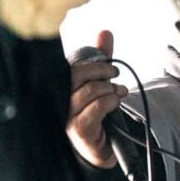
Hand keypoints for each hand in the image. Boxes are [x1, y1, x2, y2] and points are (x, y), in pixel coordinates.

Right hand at [66, 29, 128, 167]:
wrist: (101, 148)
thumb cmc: (96, 114)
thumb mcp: (100, 83)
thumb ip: (101, 59)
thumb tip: (104, 32)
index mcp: (62, 87)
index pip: (72, 67)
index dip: (93, 62)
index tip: (110, 64)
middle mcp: (60, 100)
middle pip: (77, 75)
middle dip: (102, 71)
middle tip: (116, 75)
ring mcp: (67, 115)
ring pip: (90, 91)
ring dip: (110, 89)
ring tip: (119, 92)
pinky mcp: (77, 128)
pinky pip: (96, 107)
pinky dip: (110, 101)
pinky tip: (115, 103)